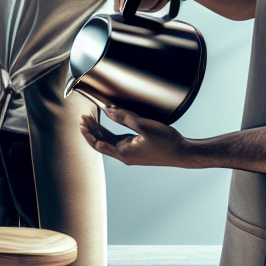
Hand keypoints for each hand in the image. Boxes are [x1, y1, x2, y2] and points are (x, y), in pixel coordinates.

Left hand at [79, 107, 193, 167]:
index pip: (97, 144)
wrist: (184, 153)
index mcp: (123, 152)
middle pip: (101, 143)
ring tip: (91, 118)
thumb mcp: (144, 126)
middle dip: (91, 130)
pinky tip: (109, 123)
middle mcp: (125, 155)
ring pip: (109, 142)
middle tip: (83, 117)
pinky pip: (119, 140)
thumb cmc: (167, 142)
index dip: (87, 133)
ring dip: (100, 130)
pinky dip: (111, 132)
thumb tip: (108, 110)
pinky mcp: (138, 149)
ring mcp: (131, 153)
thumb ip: (124, 117)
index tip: (81, 122)